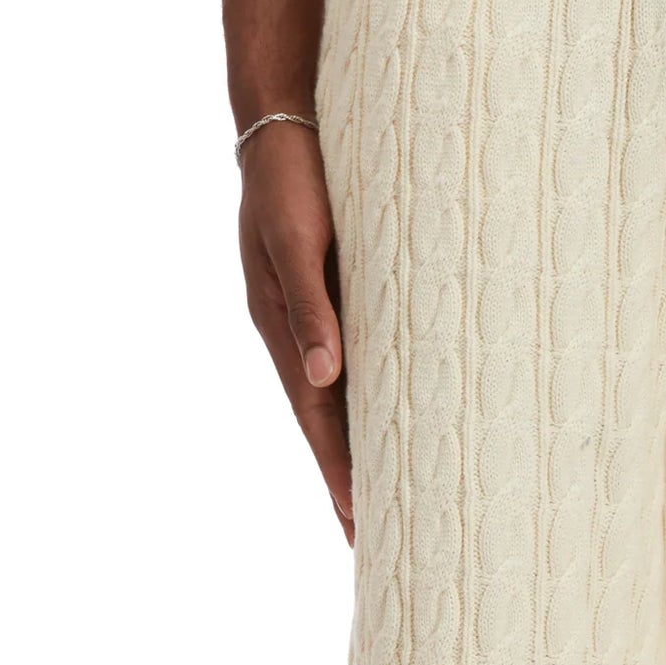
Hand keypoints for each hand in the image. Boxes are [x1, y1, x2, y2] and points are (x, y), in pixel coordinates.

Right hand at [238, 120, 351, 542]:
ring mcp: (311, 317)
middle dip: (345, 479)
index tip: (357, 521)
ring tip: (378, 498)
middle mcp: (296, 333)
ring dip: (353, 447)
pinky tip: (382, 419)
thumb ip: (310, 307)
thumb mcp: (295, 239)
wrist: (283, 126)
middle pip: (324, 422)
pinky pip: (350, 363)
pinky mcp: (331, 296)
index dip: (337, 469)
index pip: (316, 417)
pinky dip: (361, 401)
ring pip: (335, 399)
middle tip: (369, 538)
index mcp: (282, 328)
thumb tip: (324, 378)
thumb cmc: (291, 180)